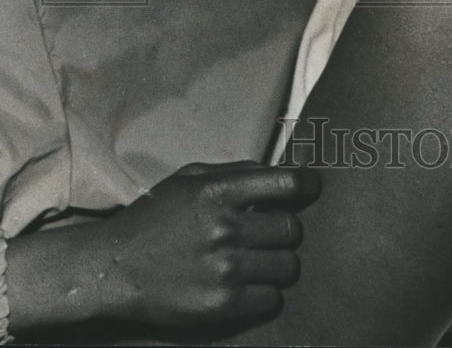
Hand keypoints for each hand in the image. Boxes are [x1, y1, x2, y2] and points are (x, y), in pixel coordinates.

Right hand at [97, 161, 318, 326]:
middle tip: (272, 235)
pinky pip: (272, 298)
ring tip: (261, 262)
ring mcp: (224, 268)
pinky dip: (267, 293)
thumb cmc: (155, 217)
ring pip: (288, 266)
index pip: (288, 183)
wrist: (113, 267)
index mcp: (219, 191)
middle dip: (286, 231)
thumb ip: (236, 173)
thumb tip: (281, 173)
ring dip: (279, 264)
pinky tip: (250, 286)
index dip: (308, 185)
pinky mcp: (221, 304)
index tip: (311, 189)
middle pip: (292, 229)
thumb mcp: (190, 179)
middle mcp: (225, 227)